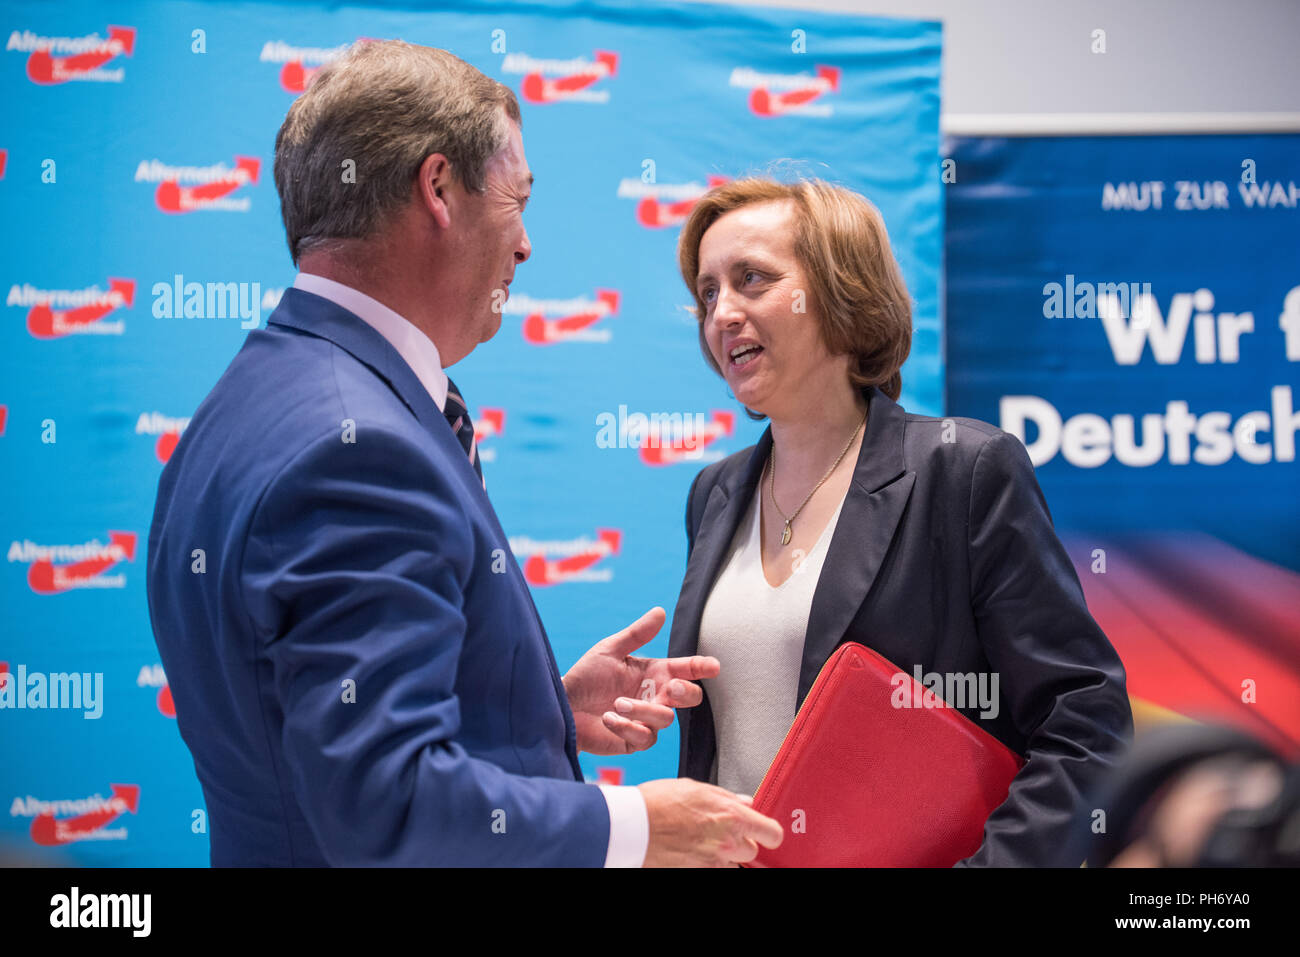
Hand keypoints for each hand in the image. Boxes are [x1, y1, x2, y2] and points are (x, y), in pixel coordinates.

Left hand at [562, 606, 719, 754]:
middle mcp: (654, 696)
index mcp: (653, 673)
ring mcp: (646, 720)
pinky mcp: (633, 741)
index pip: (685, 669)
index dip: (701, 667)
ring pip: (666, 718)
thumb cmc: (585, 677)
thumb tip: (660, 611)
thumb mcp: (610, 650)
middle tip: (671, 687)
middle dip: (685, 692)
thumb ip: (637, 634)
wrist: (561, 707)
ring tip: (616, 703)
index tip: (712, 666)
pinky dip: (627, 727)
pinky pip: (645, 737)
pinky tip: (609, 718)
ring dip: (642, 709)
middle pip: (689, 697)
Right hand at [638, 779, 783, 866]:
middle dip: (740, 842)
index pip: (772, 833)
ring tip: (702, 842)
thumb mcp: (696, 788)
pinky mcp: (697, 873)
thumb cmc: (658, 803)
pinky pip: (714, 871)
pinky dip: (708, 864)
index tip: (765, 831)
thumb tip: (745, 801)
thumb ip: (726, 797)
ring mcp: (713, 863)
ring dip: (724, 856)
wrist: (632, 826)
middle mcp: (727, 843)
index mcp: (731, 816)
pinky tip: (693, 852)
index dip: (770, 832)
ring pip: (733, 864)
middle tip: (722, 832)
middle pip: (752, 851)